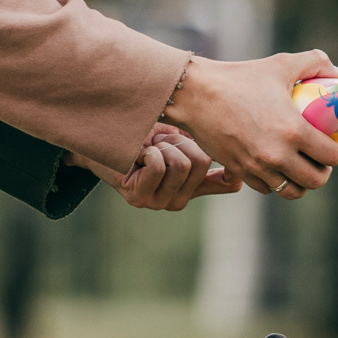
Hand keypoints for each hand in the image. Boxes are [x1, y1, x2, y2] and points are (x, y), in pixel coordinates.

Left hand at [71, 127, 240, 211]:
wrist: (102, 140)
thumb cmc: (139, 135)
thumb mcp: (176, 136)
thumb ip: (200, 144)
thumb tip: (234, 152)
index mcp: (193, 185)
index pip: (229, 184)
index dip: (233, 168)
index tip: (229, 152)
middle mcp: (180, 199)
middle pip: (202, 160)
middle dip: (180, 141)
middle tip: (159, 142)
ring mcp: (160, 202)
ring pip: (181, 163)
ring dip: (162, 146)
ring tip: (146, 149)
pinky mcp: (140, 198)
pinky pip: (159, 166)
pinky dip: (148, 151)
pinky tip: (137, 156)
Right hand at [158, 51, 337, 199]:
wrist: (196, 95)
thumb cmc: (239, 78)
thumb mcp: (281, 64)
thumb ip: (314, 62)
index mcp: (294, 131)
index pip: (332, 157)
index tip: (337, 147)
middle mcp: (278, 156)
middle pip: (315, 181)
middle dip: (323, 172)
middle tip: (321, 159)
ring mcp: (258, 167)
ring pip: (292, 192)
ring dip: (301, 182)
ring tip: (301, 168)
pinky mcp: (240, 172)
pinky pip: (267, 188)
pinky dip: (277, 182)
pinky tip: (277, 168)